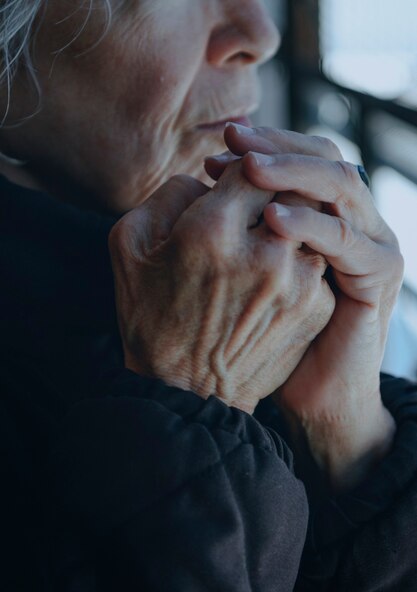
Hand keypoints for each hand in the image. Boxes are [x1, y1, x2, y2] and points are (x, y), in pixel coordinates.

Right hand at [109, 162, 334, 414]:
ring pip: (311, 224)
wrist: (187, 393)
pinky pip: (319, 261)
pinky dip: (301, 259)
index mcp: (212, 230)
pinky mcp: (316, 308)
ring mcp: (298, 283)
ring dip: (292, 225)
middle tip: (259, 204)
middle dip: (275, 191)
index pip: (253, 167)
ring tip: (266, 242)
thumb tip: (208, 178)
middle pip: (292, 189)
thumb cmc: (152, 320)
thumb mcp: (129, 248)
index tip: (237, 178)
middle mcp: (264, 253)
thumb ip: (167, 195)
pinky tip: (275, 277)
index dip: (246, 167)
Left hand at [207, 125, 401, 487]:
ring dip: (293, 171)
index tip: (218, 146)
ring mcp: (369, 242)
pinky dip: (310, 223)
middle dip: (276, 145)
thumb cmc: (269, 332)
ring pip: (340, 184)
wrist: (311, 390)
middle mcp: (350, 218)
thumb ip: (237, 226)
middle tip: (233, 140)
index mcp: (322, 213)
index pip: (300, 155)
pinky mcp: (377, 273)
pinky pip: (345, 237)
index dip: (262, 144)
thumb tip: (203, 183)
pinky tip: (270, 218)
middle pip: (323, 156)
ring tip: (248, 169)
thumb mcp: (247, 269)